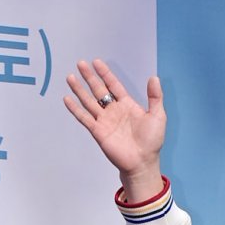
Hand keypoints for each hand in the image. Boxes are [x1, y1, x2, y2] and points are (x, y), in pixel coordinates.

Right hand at [64, 58, 164, 200]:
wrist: (142, 162)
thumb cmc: (152, 141)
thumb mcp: (157, 115)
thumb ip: (155, 96)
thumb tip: (153, 77)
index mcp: (126, 105)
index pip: (113, 85)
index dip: (105, 73)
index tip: (96, 62)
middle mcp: (113, 111)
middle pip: (98, 90)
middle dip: (89, 77)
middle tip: (80, 64)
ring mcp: (104, 121)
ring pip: (89, 102)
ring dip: (79, 90)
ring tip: (70, 77)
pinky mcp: (98, 132)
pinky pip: (84, 118)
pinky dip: (75, 109)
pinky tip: (67, 99)